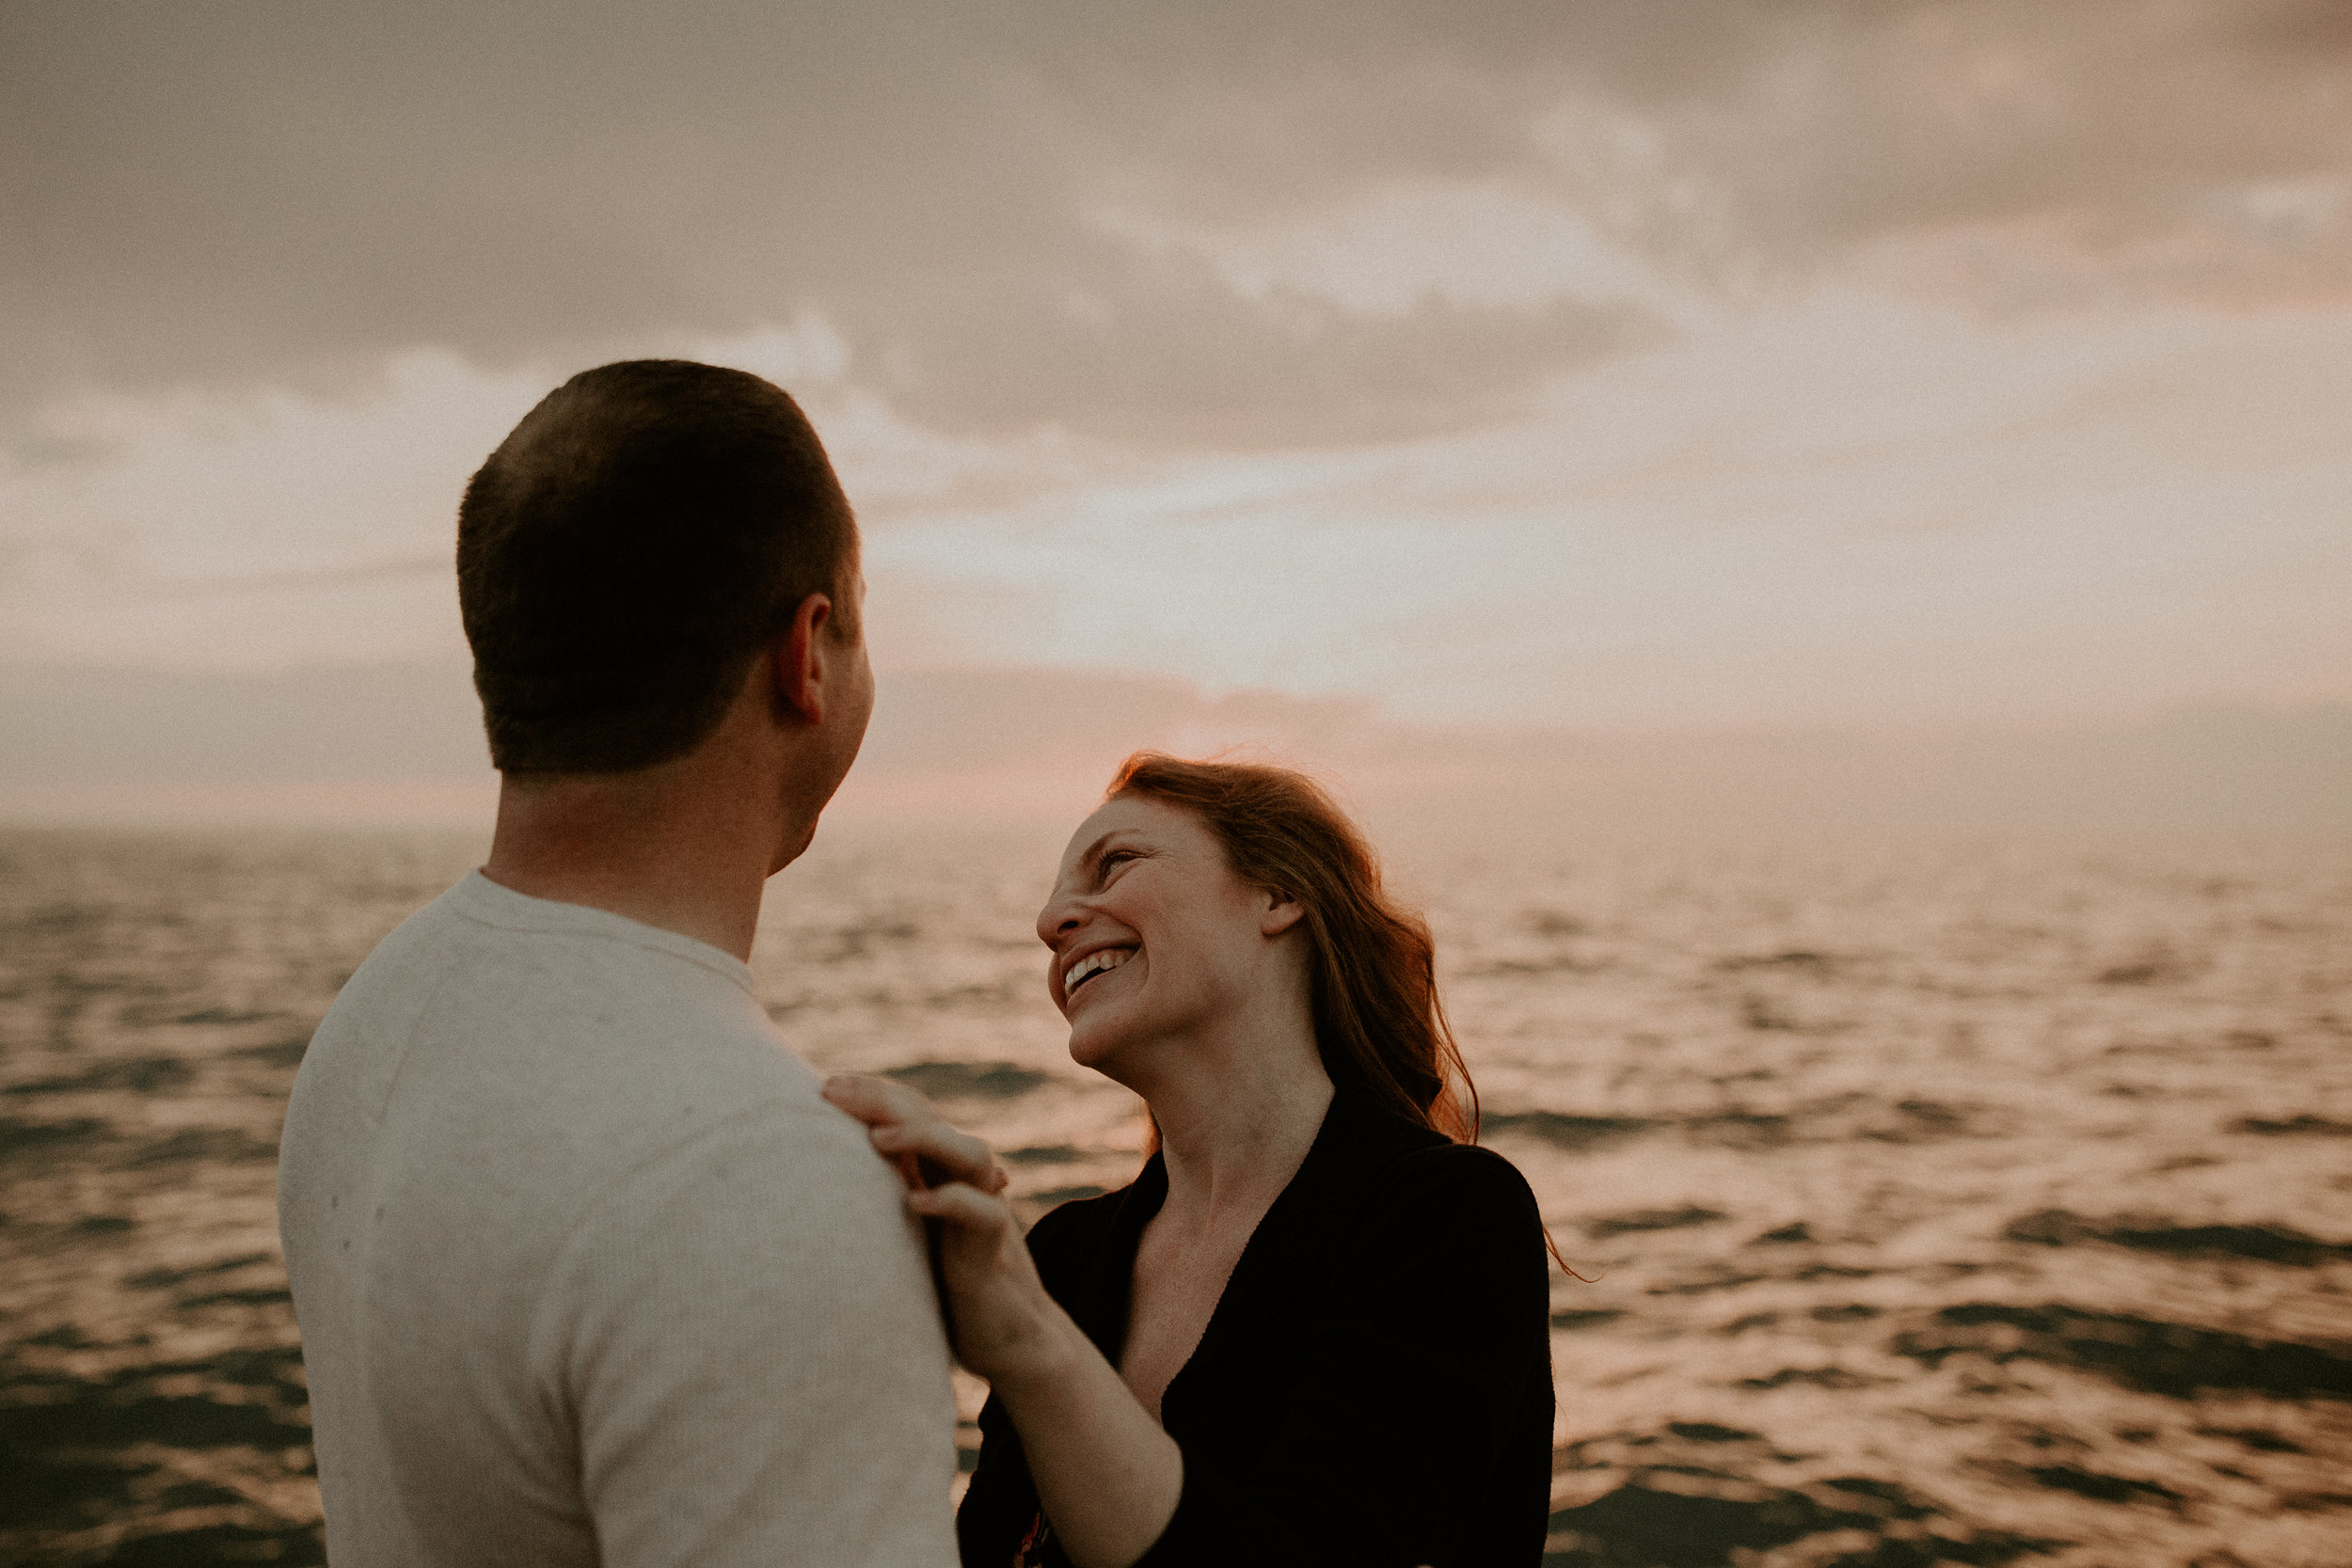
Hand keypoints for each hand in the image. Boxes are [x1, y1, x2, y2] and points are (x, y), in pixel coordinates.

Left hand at [821, 1074, 1072, 1387]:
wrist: (1005, 1333)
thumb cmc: (943, 1282)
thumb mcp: (904, 1231)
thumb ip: (881, 1197)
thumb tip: (821, 1181)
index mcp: (938, 1172)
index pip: (912, 1113)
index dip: (874, 1093)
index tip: (826, 1085)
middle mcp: (962, 1181)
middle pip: (933, 1120)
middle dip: (883, 1100)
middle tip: (832, 1091)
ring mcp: (983, 1209)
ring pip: (968, 1153)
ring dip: (923, 1138)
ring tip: (876, 1139)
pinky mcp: (992, 1248)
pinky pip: (983, 1213)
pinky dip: (952, 1201)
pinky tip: (914, 1203)